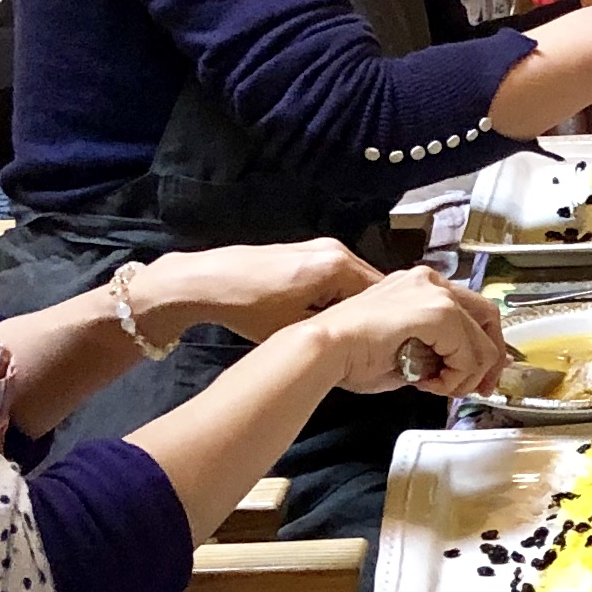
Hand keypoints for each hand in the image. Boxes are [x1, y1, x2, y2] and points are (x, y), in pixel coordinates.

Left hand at [144, 238, 378, 344]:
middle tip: (368, 341)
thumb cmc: (247, 306)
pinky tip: (322, 315)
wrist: (206, 282)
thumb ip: (336, 331)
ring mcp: (318, 248)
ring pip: (352, 282)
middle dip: (370, 312)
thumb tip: (359, 339)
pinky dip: (335, 295)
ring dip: (352, 305)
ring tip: (345, 331)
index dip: (385, 322)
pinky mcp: (304, 252)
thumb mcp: (296, 329)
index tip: (386, 343)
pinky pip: (335, 276)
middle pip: (370, 286)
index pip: (383, 295)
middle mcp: (334, 250)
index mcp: (337, 266)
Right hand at [312, 267, 512, 397]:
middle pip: (488, 318)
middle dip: (488, 361)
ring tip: (437, 387)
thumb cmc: (350, 354)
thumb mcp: (406, 350)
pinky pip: (468, 352)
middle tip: (476, 389)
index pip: (473, 312)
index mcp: (421, 285)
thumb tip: (468, 369)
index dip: (483, 347)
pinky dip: (456, 376)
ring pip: (483, 341)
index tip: (477, 376)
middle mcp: (431, 281)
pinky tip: (428, 382)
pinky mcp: (436, 311)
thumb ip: (438, 353)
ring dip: (466, 375)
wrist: (324, 349)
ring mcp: (435, 293)